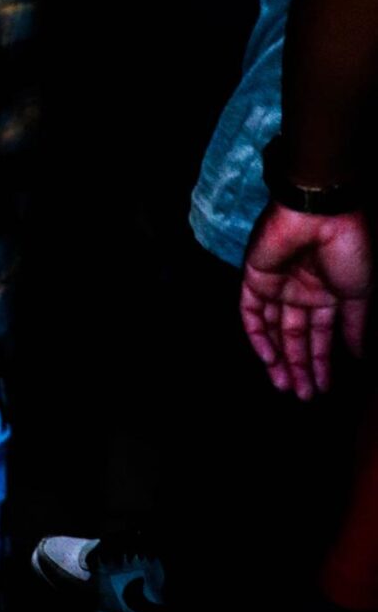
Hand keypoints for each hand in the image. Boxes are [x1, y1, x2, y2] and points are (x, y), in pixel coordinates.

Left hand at [239, 201, 369, 399]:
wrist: (322, 215)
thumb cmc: (349, 250)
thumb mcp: (360, 293)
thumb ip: (354, 326)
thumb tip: (357, 356)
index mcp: (328, 291)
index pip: (321, 334)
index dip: (322, 361)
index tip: (325, 387)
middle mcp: (301, 289)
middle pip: (296, 335)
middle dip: (299, 366)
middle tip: (304, 396)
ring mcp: (277, 282)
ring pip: (273, 327)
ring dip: (278, 357)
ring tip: (287, 387)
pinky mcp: (255, 275)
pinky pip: (251, 310)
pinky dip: (258, 334)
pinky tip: (269, 359)